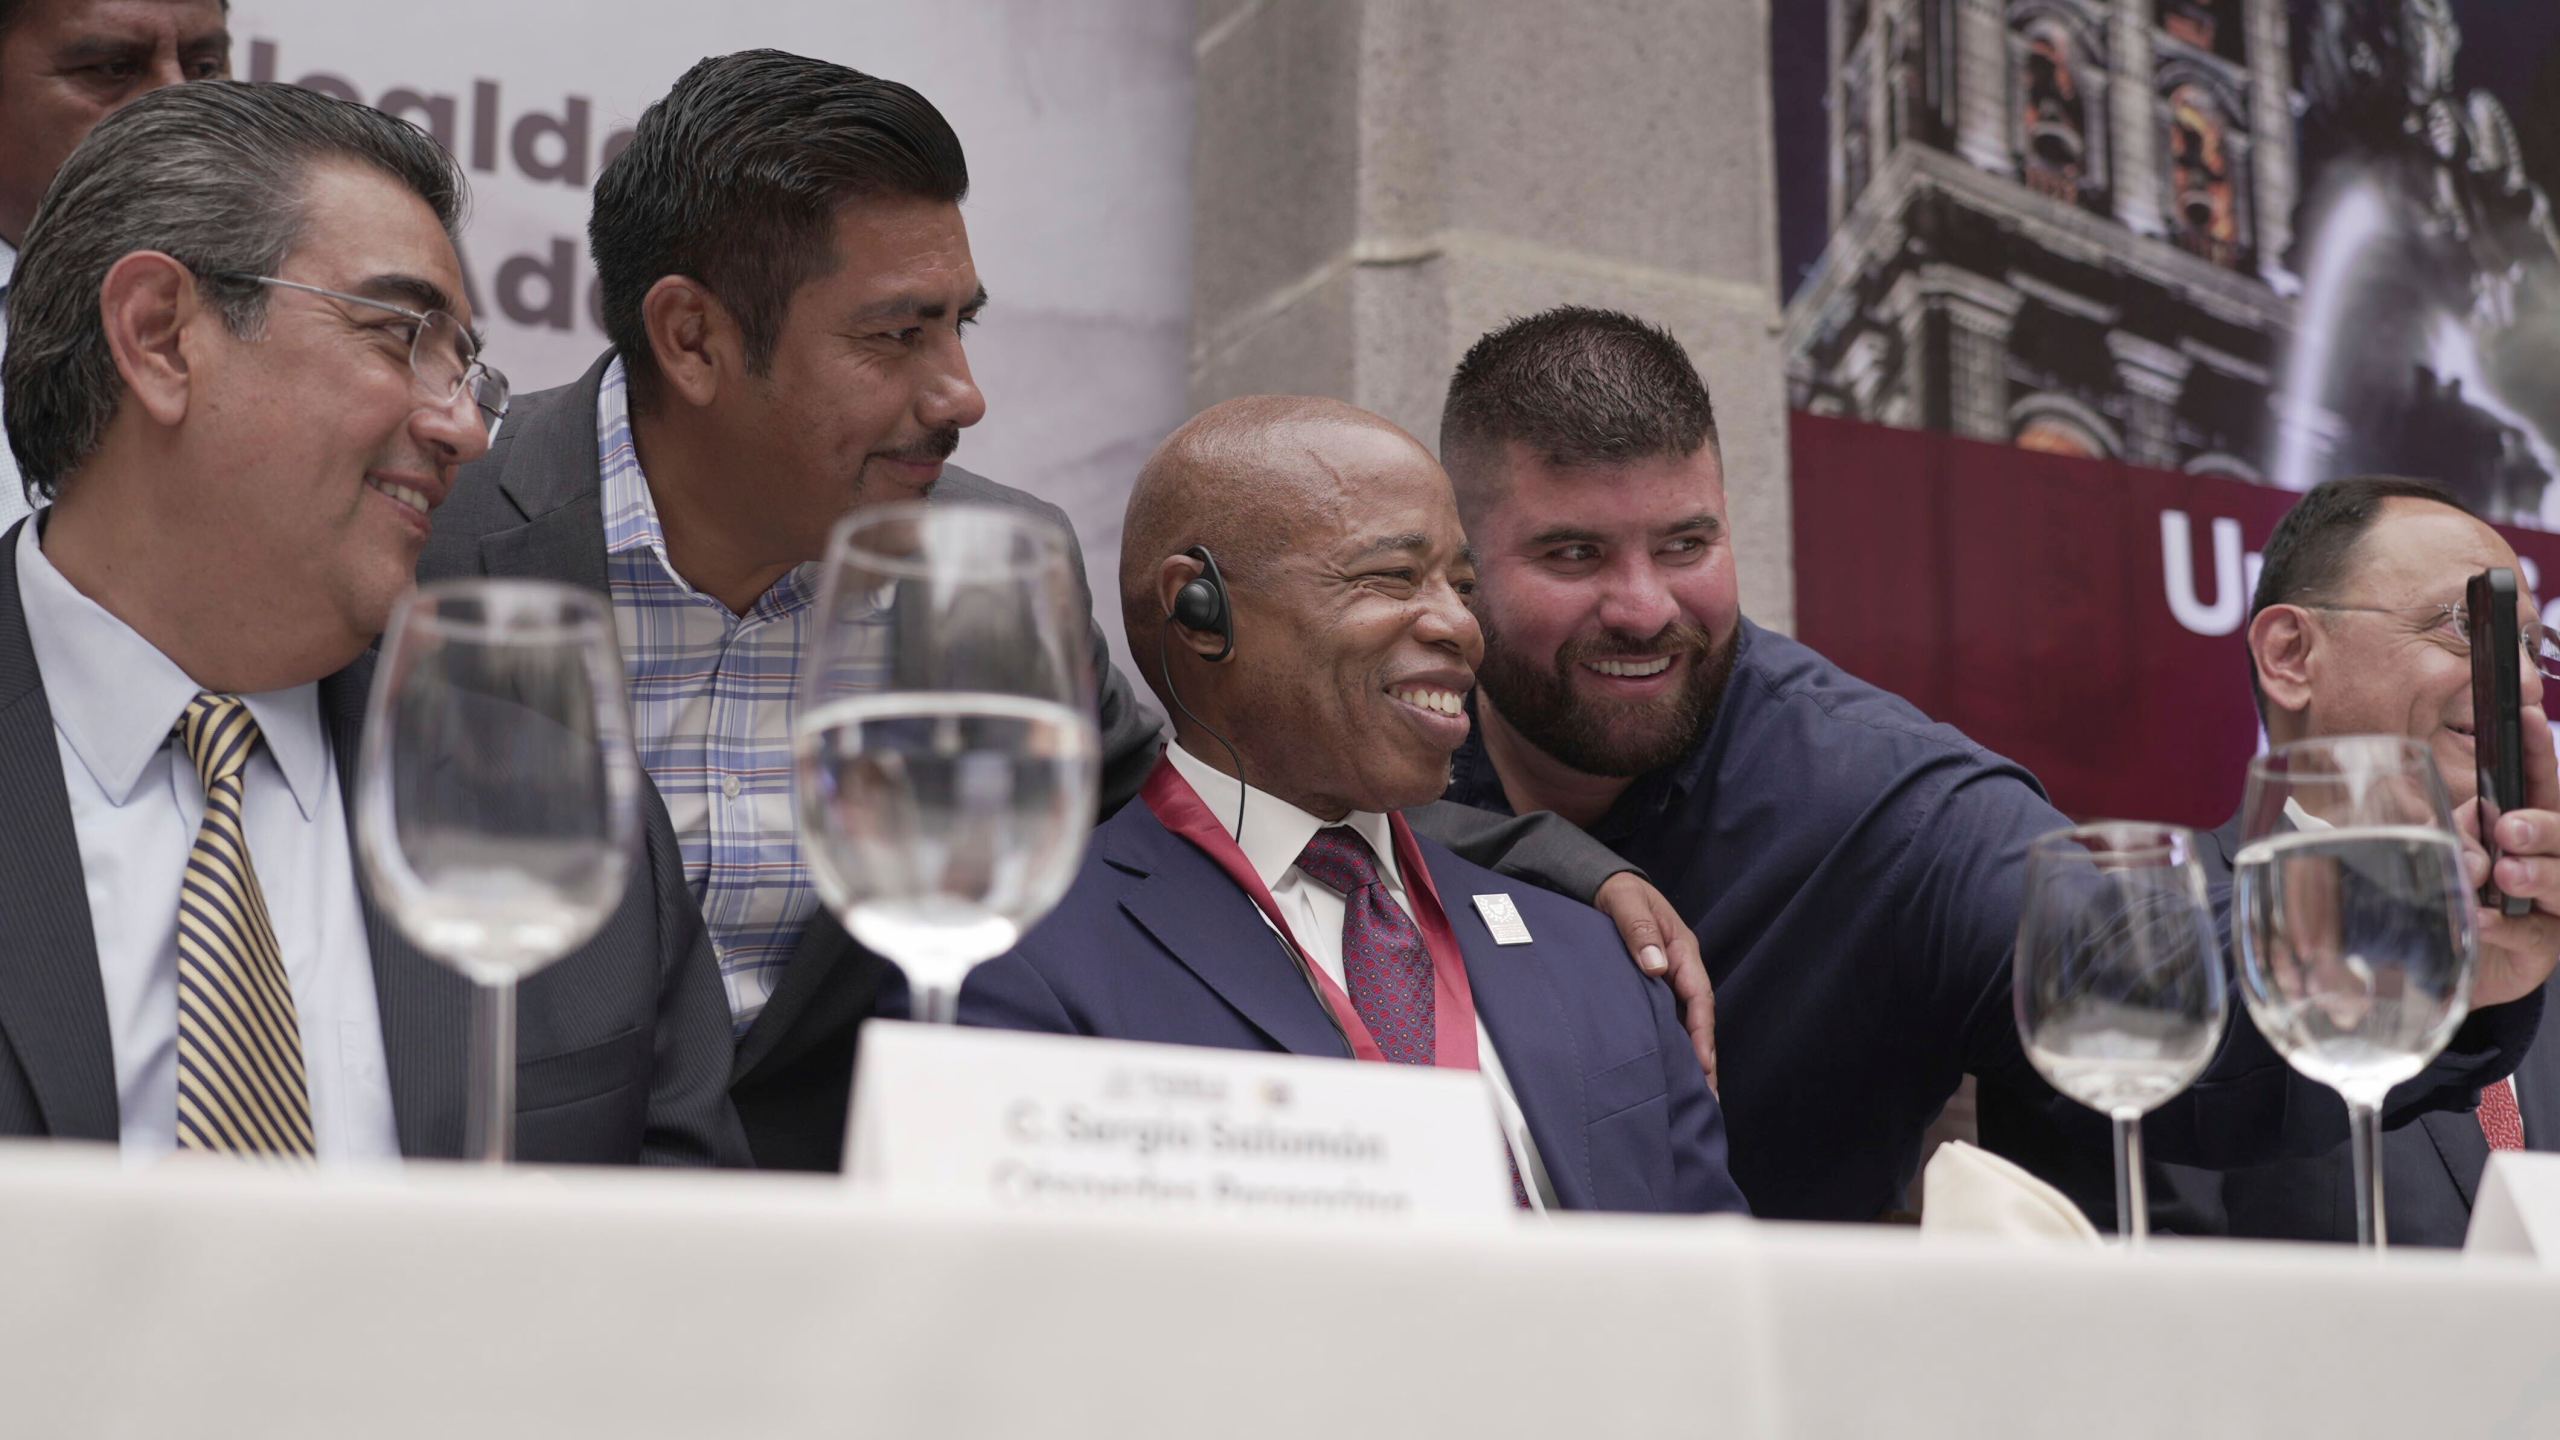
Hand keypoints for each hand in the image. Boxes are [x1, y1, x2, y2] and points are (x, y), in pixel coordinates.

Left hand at [1593, 871, 1715, 1090]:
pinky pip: (1665, 1016)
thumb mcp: (1627, 902)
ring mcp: (1667, 977)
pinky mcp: (1651, 984)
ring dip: (1688, 1055)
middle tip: (1707, 1097)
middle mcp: (1679, 967)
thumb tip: (1656, 967)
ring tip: (1692, 1094)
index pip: (1699, 997)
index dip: (1702, 1033)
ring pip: (1683, 1021)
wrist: (1601, 882)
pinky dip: (1669, 1042)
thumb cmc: (1617, 892)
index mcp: (1681, 949)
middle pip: (1697, 1017)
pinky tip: (1666, 1067)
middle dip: (1704, 1057)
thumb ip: (1639, 930)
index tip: (1704, 1064)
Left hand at [2461, 703, 2559, 1005]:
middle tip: (2509, 829)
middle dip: (2541, 826)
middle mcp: (2553, 860)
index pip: (2540, 782)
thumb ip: (2456, 834)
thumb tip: (2466, 841)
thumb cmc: (2456, 893)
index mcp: (2530, 827)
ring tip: (2506, 874)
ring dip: (2535, 874)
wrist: (2452, 963)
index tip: (2526, 717)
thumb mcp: (2449, 851)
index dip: (2536, 751)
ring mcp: (2555, 906)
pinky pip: (2532, 936)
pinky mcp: (2543, 950)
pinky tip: (2482, 920)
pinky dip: (2505, 927)